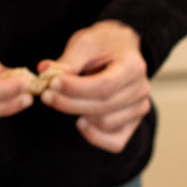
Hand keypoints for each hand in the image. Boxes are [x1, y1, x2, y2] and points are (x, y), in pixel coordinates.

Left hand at [38, 20, 149, 152]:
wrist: (119, 49)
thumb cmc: (102, 45)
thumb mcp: (84, 43)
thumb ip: (67, 61)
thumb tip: (45, 71)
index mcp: (133, 66)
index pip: (105, 86)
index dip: (75, 89)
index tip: (52, 83)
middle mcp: (141, 89)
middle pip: (102, 106)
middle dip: (68, 102)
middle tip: (46, 94)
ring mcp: (139, 108)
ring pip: (105, 123)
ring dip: (78, 114)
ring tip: (61, 99)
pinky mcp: (132, 124)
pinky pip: (114, 142)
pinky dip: (94, 136)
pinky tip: (80, 121)